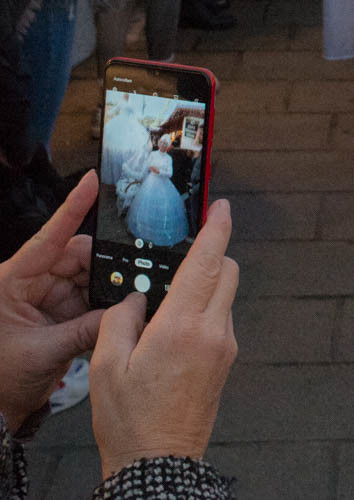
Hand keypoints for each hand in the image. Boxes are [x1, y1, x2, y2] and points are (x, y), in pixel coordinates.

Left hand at [0, 170, 104, 433]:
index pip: (48, 238)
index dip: (72, 209)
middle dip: (103, 264)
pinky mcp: (57, 315)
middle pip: (75, 258)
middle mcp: (30, 284)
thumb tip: (123, 312)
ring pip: (86, 278)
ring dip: (105, 288)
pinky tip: (118, 310)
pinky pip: (87, 300)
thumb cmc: (0, 380)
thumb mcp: (42, 353)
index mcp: (12, 282)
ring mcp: (44, 299)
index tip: (90, 181)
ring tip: (127, 296)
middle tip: (132, 271)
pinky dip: (102, 306)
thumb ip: (85, 330)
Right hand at [91, 199, 237, 478]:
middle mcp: (212, 331)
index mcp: (182, 326)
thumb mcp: (108, 366)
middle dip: (213, 255)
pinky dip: (205, 311)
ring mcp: (224, 348)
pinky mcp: (225, 363)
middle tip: (184, 255)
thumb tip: (136, 298)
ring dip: (206, 287)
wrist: (158, 467)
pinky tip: (175, 331)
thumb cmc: (130, 420)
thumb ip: (121, 319)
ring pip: (225, 296)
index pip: (208, 262)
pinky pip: (220, 321)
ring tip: (168, 305)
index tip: (220, 207)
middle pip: (227, 272)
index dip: (217, 228)